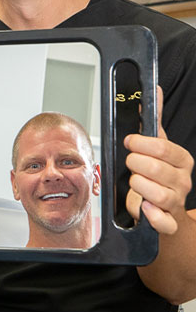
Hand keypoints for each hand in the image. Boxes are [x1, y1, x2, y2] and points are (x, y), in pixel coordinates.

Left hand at [125, 86, 193, 233]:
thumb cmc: (156, 172)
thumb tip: (154, 89)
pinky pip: (163, 221)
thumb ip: (153, 118)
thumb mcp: (156, 144)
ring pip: (156, 194)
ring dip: (138, 187)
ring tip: (134, 183)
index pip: (162, 147)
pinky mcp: (169, 222)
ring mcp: (177, 202)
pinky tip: (144, 207)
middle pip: (155, 169)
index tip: (129, 142)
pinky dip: (151, 215)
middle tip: (130, 165)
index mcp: (181, 160)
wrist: (164, 207)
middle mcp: (183, 181)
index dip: (140, 144)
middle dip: (135, 165)